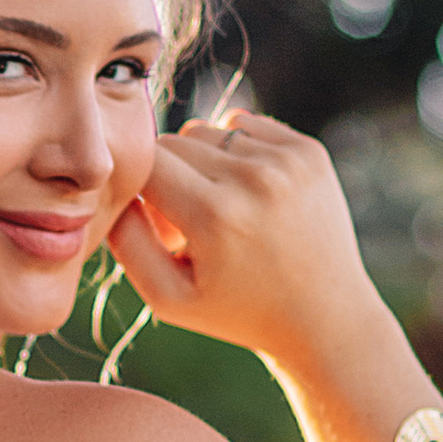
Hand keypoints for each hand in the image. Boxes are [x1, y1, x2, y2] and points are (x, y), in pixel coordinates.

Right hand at [104, 111, 384, 376]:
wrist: (325, 316)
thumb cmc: (238, 312)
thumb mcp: (168, 298)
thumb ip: (126, 242)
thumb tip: (117, 190)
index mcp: (214, 215)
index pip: (146, 163)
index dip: (140, 190)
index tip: (155, 220)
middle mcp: (253, 178)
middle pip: (174, 142)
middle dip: (169, 178)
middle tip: (187, 224)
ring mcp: (287, 160)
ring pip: (208, 130)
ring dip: (202, 163)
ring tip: (219, 210)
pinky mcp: (309, 151)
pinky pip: (245, 125)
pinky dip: (237, 152)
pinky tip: (248, 193)